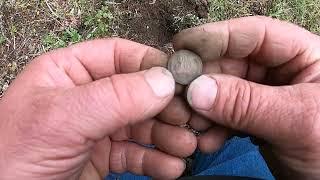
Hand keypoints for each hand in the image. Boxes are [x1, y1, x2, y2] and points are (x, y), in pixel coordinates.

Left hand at [0, 38, 196, 179]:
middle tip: (187, 118)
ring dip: (167, 135)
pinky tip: (170, 166)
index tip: (178, 79)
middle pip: (137, 92)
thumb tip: (163, 82)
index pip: (118, 56)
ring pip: (142, 125)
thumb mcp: (63, 118)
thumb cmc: (13, 158)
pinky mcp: (103, 157)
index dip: (150, 64)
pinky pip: (136, 153)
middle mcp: (85, 98)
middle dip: (164, 106)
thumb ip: (115, 97)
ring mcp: (96, 128)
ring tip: (185, 145)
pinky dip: (156, 159)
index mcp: (67, 73)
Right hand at [172, 16, 319, 177]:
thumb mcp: (297, 122)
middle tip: (180, 96)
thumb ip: (248, 104)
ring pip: (221, 90)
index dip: (216, 38)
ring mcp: (264, 96)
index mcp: (302, 56)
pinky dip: (212, 127)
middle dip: (203, 81)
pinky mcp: (253, 118)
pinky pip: (224, 115)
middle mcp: (280, 71)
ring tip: (193, 125)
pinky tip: (208, 140)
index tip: (183, 48)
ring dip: (203, 108)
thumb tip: (198, 90)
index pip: (254, 35)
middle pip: (230, 63)